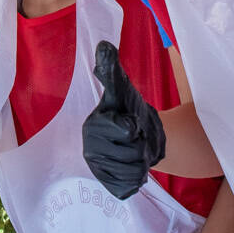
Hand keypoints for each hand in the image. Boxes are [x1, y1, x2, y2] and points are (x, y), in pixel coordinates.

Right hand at [83, 43, 165, 200]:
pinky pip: (132, 186)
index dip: (135, 126)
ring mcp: (99, 171)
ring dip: (143, 161)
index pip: (127, 131)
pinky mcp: (110, 187)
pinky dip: (139, 178)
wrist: (140, 137)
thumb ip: (111, 69)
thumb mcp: (122, 90)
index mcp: (92, 127)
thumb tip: (104, 45)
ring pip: (135, 171)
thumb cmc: (129, 110)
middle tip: (135, 137)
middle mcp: (90, 151)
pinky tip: (134, 167)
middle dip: (141, 144)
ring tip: (136, 151)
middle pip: (133, 153)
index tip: (129, 121)